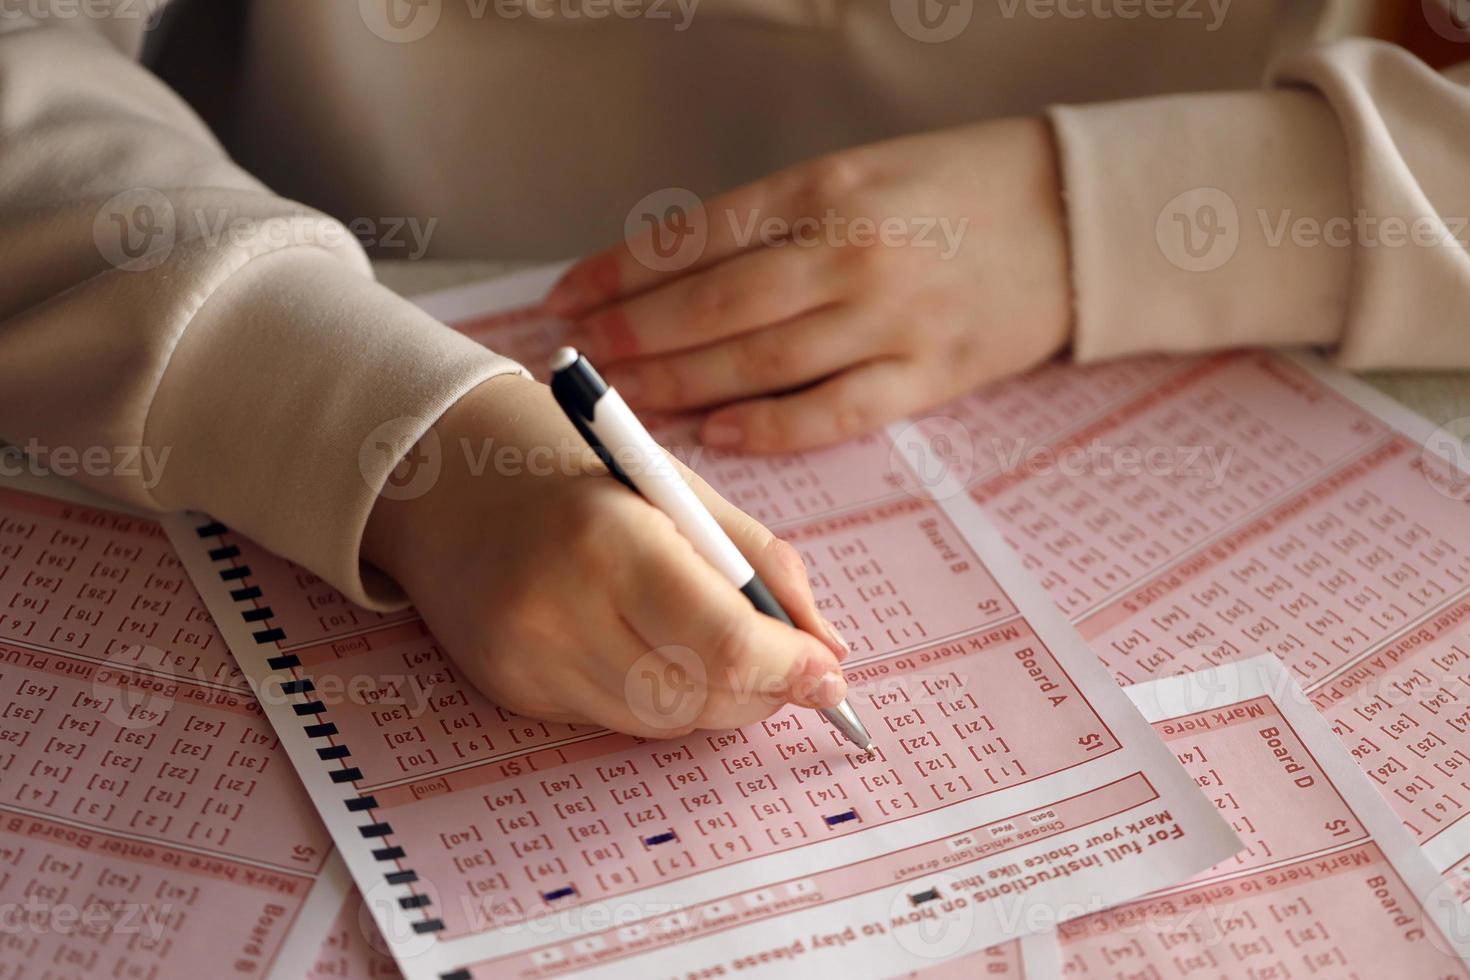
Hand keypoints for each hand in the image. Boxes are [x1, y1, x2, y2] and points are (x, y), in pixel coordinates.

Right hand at [361, 375, 848, 737]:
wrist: (444, 478)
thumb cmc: (576, 471)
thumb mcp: (680, 488)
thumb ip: (761, 563)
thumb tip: (828, 649)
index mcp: (609, 539)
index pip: (721, 642)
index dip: (789, 668)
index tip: (828, 670)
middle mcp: (558, 610)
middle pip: (697, 697)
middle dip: (765, 691)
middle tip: (796, 668)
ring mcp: (527, 660)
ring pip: (662, 722)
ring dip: (720, 700)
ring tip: (735, 654)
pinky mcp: (512, 691)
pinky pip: (617, 719)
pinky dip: (664, 698)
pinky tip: (663, 652)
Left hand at [546, 117, 1072, 453]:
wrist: (1074, 216)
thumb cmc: (953, 188)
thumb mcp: (859, 173)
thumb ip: (775, 221)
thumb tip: (674, 274)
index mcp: (828, 187)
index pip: (699, 236)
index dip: (622, 271)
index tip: (568, 296)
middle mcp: (853, 251)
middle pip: (717, 305)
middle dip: (636, 336)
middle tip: (581, 360)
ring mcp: (893, 318)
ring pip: (763, 362)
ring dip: (683, 385)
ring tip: (627, 400)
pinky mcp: (930, 375)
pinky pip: (834, 412)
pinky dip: (770, 427)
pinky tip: (717, 433)